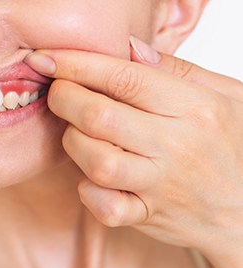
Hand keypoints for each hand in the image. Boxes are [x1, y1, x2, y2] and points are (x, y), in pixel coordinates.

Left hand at [25, 37, 242, 264]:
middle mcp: (176, 146)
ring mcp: (160, 184)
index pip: (124, 78)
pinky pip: (106, 207)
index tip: (47, 60)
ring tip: (77, 134)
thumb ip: (175, 69)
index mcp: (194, 108)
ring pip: (97, 161)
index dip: (77, 65)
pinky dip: (87, 191)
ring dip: (73, 143)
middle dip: (64, 99)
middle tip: (57, 93)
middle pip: (100, 117)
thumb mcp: (223, 95)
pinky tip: (91, 178)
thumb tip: (128, 48)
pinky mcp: (148, 215)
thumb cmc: (234, 146)